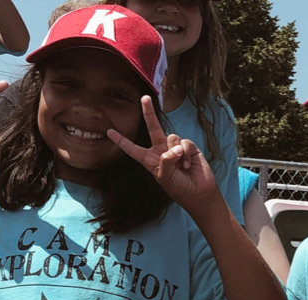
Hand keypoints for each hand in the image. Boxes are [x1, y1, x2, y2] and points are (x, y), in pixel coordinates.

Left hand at [109, 96, 223, 216]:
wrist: (198, 193)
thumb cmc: (179, 189)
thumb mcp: (165, 178)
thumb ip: (166, 161)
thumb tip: (175, 147)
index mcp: (150, 160)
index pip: (132, 149)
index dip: (121, 140)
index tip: (109, 132)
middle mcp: (161, 151)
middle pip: (153, 128)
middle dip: (148, 112)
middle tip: (144, 97)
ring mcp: (175, 148)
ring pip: (171, 138)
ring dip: (176, 153)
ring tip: (181, 167)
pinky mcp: (188, 147)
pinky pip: (184, 142)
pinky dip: (186, 154)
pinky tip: (187, 165)